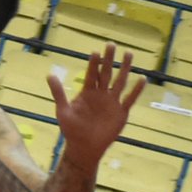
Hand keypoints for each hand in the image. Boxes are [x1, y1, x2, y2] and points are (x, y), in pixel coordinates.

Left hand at [51, 43, 145, 166]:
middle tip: (111, 44)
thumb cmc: (71, 129)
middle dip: (109, 59)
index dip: (94, 63)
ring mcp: (112, 102)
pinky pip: (130, 99)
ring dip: (124, 69)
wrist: (84, 147)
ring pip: (120, 82)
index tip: (95, 51)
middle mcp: (101, 94)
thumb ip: (58, 92)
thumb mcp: (62, 110)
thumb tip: (50, 74)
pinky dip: (136, 90)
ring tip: (128, 54)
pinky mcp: (121, 112)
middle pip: (106, 73)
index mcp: (87, 92)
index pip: (92, 74)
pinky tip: (142, 78)